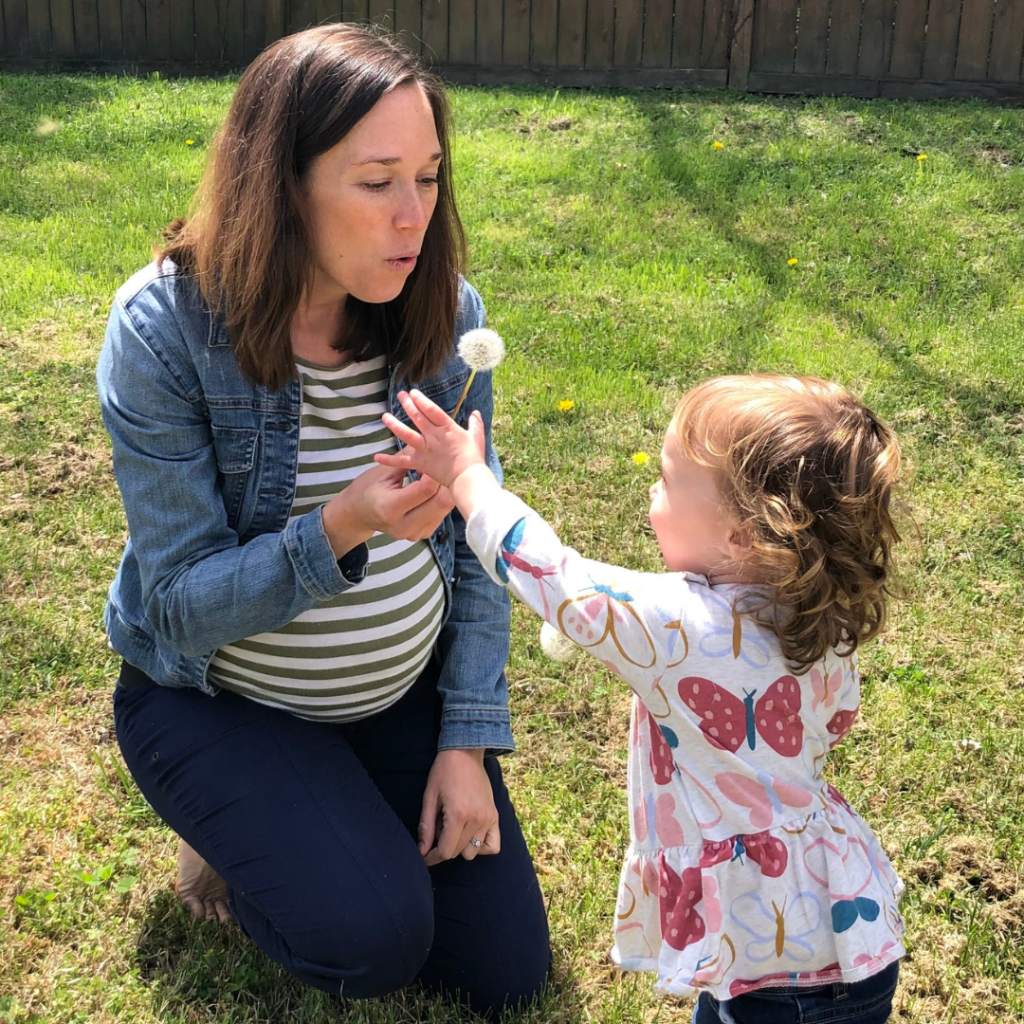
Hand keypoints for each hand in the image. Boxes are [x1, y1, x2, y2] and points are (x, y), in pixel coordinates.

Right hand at [321, 463, 453, 556]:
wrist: (358, 514)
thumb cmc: (367, 488)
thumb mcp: (382, 471)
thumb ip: (406, 459)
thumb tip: (427, 439)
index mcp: (391, 508)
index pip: (425, 489)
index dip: (435, 472)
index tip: (437, 459)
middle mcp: (405, 526)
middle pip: (440, 502)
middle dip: (446, 481)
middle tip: (447, 466)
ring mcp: (415, 533)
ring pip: (444, 509)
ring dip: (446, 490)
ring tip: (443, 475)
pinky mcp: (422, 534)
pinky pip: (441, 514)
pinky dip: (441, 499)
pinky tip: (437, 488)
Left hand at [376, 390, 486, 490]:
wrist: (467, 477)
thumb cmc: (474, 458)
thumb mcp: (477, 437)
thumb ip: (475, 424)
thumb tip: (475, 413)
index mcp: (447, 427)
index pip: (431, 409)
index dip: (421, 400)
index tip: (413, 392)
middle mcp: (433, 435)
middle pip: (417, 417)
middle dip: (407, 404)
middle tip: (400, 395)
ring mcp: (425, 449)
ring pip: (406, 434)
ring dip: (394, 424)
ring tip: (384, 417)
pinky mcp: (420, 463)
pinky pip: (402, 461)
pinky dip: (389, 459)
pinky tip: (377, 456)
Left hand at [419, 748, 499, 866]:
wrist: (465, 752)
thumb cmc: (444, 772)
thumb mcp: (430, 797)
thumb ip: (426, 827)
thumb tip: (422, 852)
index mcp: (458, 815)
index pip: (446, 851)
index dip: (432, 858)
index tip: (424, 857)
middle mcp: (476, 820)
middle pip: (458, 852)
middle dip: (443, 849)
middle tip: (436, 833)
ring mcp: (489, 818)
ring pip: (473, 851)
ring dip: (460, 847)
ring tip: (453, 830)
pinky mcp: (495, 816)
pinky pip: (493, 844)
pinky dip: (481, 847)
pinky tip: (470, 836)